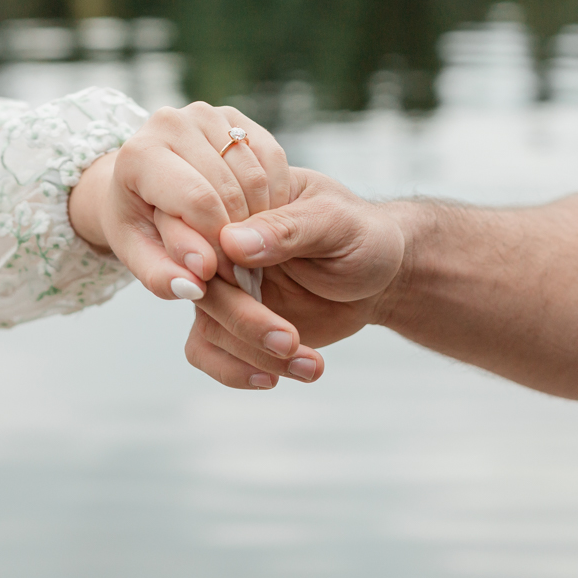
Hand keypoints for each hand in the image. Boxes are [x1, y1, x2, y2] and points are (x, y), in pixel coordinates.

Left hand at [68, 101, 286, 298]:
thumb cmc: (140, 224)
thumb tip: (195, 286)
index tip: (221, 272)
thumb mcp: (142, 257)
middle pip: (229, 189)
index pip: (198, 201)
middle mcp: (171, 122)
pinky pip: (273, 160)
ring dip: (261, 219)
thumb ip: (163, 277)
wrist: (140, 186)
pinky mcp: (235, 116)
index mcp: (139, 154)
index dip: (218, 243)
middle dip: (238, 236)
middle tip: (236, 265)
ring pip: (255, 176)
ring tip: (244, 245)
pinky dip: (274, 196)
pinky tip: (258, 219)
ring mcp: (206, 114)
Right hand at [184, 168, 405, 387]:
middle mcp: (221, 243)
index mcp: (240, 200)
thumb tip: (231, 242)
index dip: (202, 256)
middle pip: (200, 284)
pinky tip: (274, 377)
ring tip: (310, 364)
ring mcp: (224, 285)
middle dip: (243, 320)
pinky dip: (235, 371)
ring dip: (253, 354)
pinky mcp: (231, 322)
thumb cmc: (362, 237)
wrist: (380, 278)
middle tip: (289, 340)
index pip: (197, 223)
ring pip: (207, 326)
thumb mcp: (337, 222)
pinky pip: (206, 351)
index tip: (227, 282)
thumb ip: (287, 228)